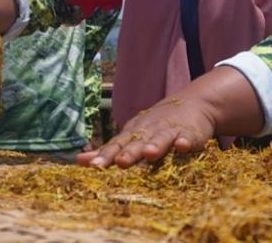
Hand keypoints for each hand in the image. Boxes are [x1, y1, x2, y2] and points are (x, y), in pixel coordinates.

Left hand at [77, 66, 262, 167]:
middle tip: (119, 163)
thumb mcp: (131, 135)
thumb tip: (78, 161)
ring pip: (161, 138)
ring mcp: (169, 130)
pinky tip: (183, 146)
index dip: (105, 155)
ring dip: (155, 145)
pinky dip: (186, 141)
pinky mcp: (190, 132)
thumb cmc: (155, 125)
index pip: (116, 145)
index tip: (93, 167)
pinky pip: (188, 137)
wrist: (193, 103)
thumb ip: (108, 150)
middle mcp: (148, 130)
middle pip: (137, 142)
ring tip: (148, 154)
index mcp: (133, 133)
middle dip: (128, 152)